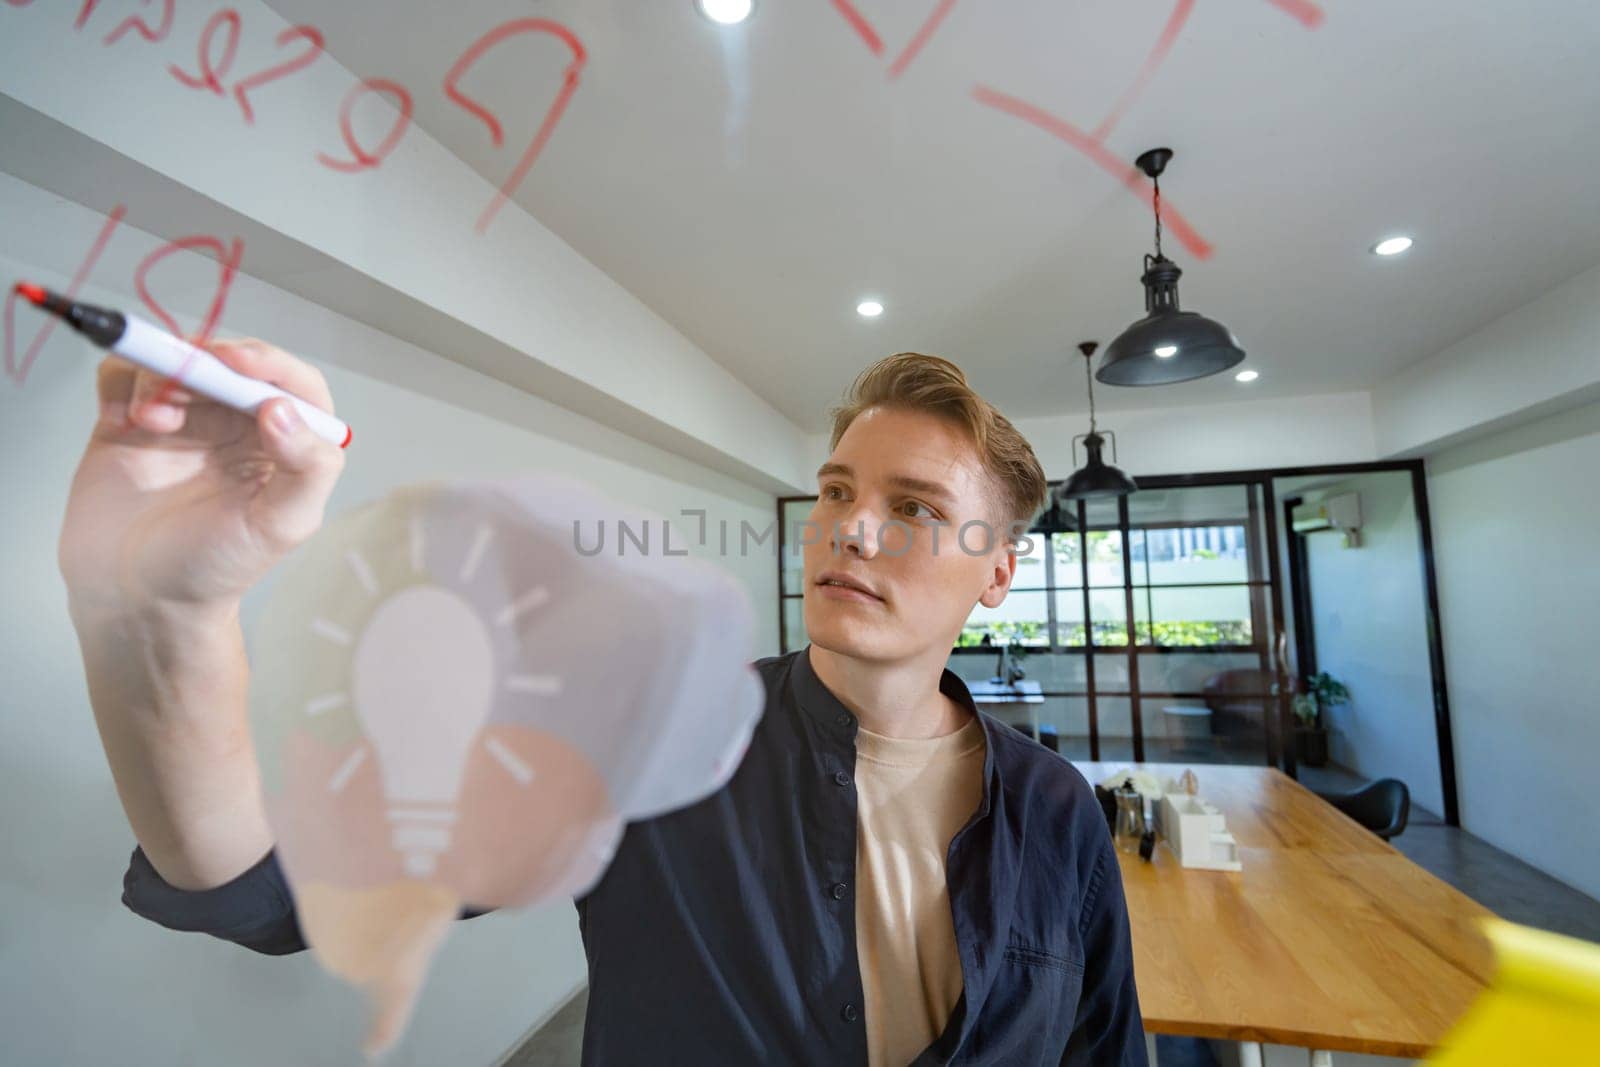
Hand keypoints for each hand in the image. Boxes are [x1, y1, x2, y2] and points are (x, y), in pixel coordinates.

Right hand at [58, 339, 345, 617]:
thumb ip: (304, 468)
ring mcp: (182, 420)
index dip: (270, 363)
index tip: (237, 364)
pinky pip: (125, 376)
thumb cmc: (215, 568)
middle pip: (230, 361)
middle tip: (180, 385)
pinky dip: (121, 383)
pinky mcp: (129, 422)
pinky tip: (122, 422)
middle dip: (206, 363)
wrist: (135, 598)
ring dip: (161, 376)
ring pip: (176, 360)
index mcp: (283, 445)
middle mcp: (236, 426)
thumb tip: (284, 409)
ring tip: (149, 421)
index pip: (293, 384)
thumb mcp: (279, 526)